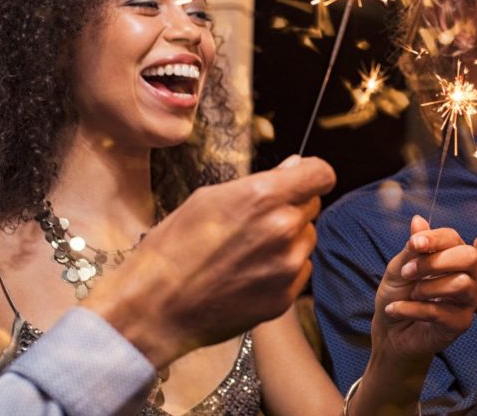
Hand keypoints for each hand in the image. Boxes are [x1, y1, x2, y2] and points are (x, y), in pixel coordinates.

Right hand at [86, 155, 335, 367]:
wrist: (155, 309)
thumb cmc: (172, 249)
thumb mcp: (207, 199)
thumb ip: (259, 183)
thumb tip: (294, 167)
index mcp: (264, 197)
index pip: (321, 174)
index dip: (312, 175)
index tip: (302, 180)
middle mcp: (284, 229)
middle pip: (313, 205)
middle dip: (292, 207)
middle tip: (256, 220)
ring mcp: (288, 266)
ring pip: (306, 239)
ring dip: (288, 239)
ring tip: (247, 250)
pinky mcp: (286, 296)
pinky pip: (299, 270)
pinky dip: (283, 268)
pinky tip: (249, 273)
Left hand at [372, 215, 476, 360]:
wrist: (389, 332)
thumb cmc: (398, 296)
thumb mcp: (399, 268)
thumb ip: (412, 247)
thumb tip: (418, 219)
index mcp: (453, 257)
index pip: (454, 238)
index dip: (435, 238)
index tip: (414, 244)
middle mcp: (467, 276)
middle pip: (470, 257)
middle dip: (435, 261)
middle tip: (408, 272)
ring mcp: (467, 301)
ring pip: (461, 284)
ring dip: (426, 287)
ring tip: (410, 294)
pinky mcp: (461, 324)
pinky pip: (441, 311)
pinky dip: (411, 309)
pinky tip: (396, 310)